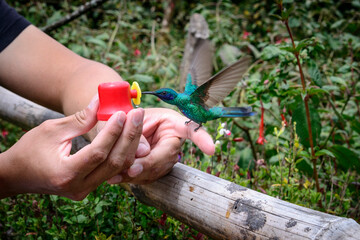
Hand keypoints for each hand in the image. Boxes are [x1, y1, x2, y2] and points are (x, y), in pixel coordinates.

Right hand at [0, 97, 143, 199]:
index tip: (121, 113)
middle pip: (114, 162)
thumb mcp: (52, 130)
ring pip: (117, 168)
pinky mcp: (89, 187)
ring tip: (136, 121)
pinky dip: (122, 152)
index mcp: (65, 174)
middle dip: (128, 136)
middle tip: (137, 114)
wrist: (17, 175)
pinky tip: (128, 135)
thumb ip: (80, 119)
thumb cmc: (30, 149)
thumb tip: (101, 101)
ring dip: (129, 144)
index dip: (112, 132)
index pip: (98, 153)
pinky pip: (112, 170)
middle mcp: (78, 187)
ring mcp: (85, 190)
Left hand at [107, 108, 214, 184]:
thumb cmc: (128, 117)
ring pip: (155, 170)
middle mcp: (173, 142)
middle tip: (131, 170)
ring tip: (114, 174)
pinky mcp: (156, 170)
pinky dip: (129, 179)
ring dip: (135, 173)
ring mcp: (166, 158)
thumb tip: (144, 152)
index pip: (191, 128)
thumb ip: (137, 133)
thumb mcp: (130, 118)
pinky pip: (145, 177)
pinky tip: (113, 178)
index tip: (211, 149)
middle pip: (167, 156)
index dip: (202, 138)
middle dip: (149, 164)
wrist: (120, 128)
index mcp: (173, 123)